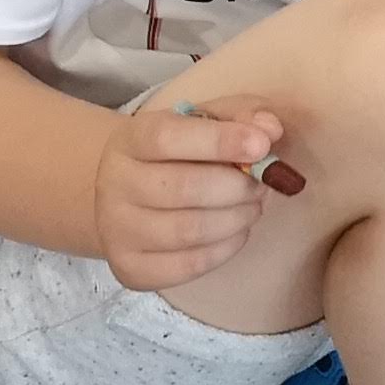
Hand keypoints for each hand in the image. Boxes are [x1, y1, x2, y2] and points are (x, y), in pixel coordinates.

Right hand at [95, 101, 287, 291]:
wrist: (130, 195)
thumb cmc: (179, 152)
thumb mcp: (206, 120)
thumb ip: (241, 116)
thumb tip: (270, 130)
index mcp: (131, 140)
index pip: (167, 138)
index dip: (220, 141)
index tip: (262, 145)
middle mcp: (114, 185)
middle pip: (183, 189)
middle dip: (238, 187)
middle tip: (263, 184)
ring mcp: (117, 231)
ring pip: (188, 231)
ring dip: (237, 218)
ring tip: (253, 206)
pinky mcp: (130, 268)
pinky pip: (188, 266)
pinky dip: (225, 249)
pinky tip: (236, 231)